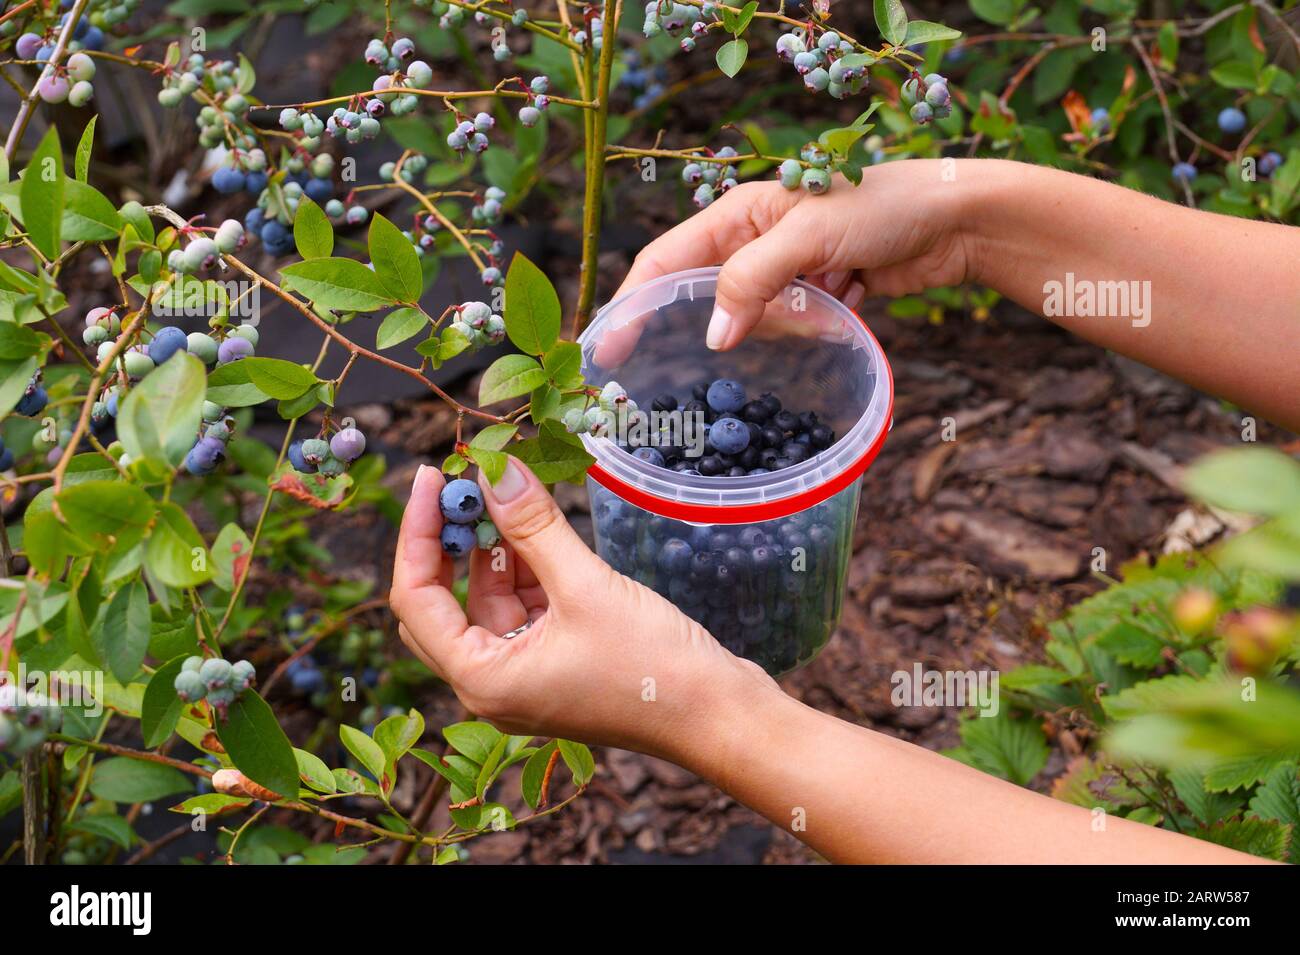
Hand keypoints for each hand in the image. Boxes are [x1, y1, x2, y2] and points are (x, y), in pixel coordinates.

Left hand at [389, 457, 775, 755]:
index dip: (418, 532)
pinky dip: (525, 567)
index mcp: (481, 680)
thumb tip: (496, 471)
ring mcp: (525, 676)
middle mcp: (492, 685)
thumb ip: (533, 526)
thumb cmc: (653, 666)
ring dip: (493, 547)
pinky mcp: (556, 664)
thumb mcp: (586, 586)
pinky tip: (537, 525)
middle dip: (448, 540)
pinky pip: (523, 608)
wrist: (719, 715)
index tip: (434, 476)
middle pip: (441, 603)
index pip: (415, 599)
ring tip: (508, 489)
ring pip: (486, 601)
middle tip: (464, 482)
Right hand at [614, 159, 977, 349]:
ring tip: (840, 290)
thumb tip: (713, 338)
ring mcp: (787, 271)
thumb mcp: (807, 236)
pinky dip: (824, 321)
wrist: (957, 220)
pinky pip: (799, 326)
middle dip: (741, 319)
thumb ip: (753, 282)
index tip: (611, 352)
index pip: (665, 262)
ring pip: (760, 320)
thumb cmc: (882, 206)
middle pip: (713, 298)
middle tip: (780, 321)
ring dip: (797, 318)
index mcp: (737, 215)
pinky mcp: (819, 295)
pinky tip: (857, 294)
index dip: (634, 303)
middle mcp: (754, 242)